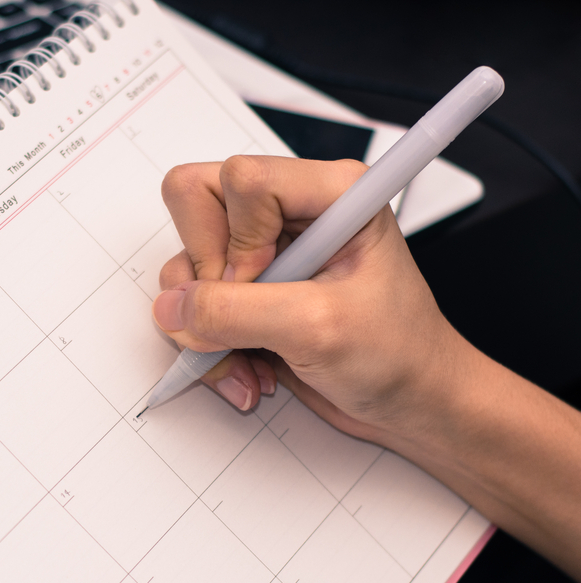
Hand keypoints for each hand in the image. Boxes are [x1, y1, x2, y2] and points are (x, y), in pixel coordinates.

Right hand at [153, 156, 465, 445]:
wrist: (411, 403)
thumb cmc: (399, 355)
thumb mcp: (317, 329)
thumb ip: (236, 312)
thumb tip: (173, 307)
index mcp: (328, 192)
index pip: (241, 179)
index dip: (237, 240)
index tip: (262, 286)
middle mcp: (290, 210)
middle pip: (195, 202)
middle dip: (205, 275)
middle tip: (240, 317)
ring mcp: (263, 249)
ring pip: (186, 261)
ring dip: (205, 324)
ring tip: (249, 360)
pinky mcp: (248, 287)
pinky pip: (191, 301)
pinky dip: (208, 343)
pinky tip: (248, 368)